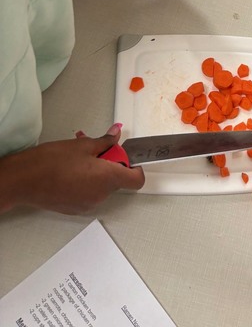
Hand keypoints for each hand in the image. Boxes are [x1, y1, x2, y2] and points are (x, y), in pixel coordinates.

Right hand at [0, 127, 143, 215]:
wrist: (25, 180)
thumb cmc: (52, 162)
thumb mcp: (84, 144)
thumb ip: (105, 141)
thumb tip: (116, 133)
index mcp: (108, 179)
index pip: (136, 180)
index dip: (135, 166)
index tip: (128, 156)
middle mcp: (100, 195)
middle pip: (117, 179)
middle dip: (111, 162)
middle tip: (98, 147)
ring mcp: (87, 204)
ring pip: (102, 185)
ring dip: (97, 169)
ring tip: (80, 153)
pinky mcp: (74, 208)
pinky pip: (89, 192)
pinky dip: (87, 180)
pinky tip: (72, 167)